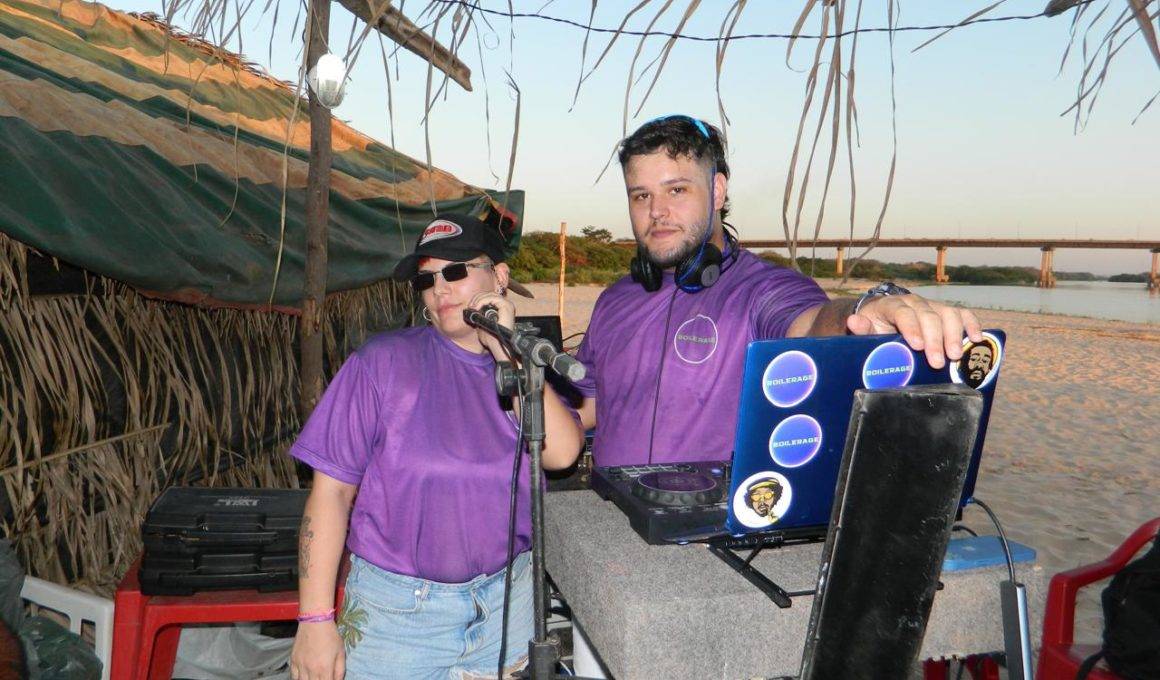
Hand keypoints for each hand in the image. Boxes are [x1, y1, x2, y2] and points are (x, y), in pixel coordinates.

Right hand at [289, 620, 344, 679]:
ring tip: (314, 677)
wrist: (315, 621)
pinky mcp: (293, 661)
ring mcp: (300, 666)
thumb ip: (340, 670)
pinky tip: (303, 677)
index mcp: (324, 669)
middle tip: (322, 677)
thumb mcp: (341, 653)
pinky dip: (298, 678)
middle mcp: (311, 670)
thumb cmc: (330, 636)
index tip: (330, 679)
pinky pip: (293, 676)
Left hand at [468, 290, 515, 359]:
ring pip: (491, 294)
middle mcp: (506, 305)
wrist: (497, 345)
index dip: (478, 299)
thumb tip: (471, 309)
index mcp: (501, 308)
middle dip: (477, 298)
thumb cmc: (491, 338)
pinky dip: (483, 301)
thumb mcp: (482, 324)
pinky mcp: (507, 306)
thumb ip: (479, 315)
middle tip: (470, 305)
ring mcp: (508, 305)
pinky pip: (493, 298)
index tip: (470, 306)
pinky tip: (477, 307)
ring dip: (479, 299)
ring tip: (473, 307)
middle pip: (490, 294)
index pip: (489, 297)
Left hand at [846, 294, 982, 368]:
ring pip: (948, 313)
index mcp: (892, 305)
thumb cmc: (874, 327)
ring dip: (954, 334)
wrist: (881, 317)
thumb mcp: (864, 329)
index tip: (917, 346)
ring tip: (956, 356)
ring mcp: (931, 306)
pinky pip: (962, 314)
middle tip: (938, 362)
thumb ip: (861, 327)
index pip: (903, 313)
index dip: (912, 328)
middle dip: (935, 339)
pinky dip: (972, 324)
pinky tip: (977, 339)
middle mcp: (914, 303)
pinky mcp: (944, 313)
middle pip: (929, 315)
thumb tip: (853, 321)